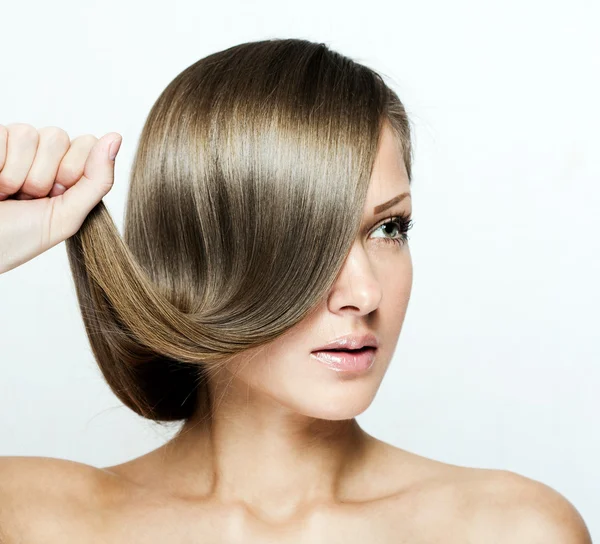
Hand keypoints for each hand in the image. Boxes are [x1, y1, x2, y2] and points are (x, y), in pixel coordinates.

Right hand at [0, 123, 121, 273]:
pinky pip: (3, 134)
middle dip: (42, 176)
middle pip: (58, 136)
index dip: (73, 170)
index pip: (87, 143)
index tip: (56, 195)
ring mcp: (11, 144)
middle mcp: (40, 154)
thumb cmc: (16, 238)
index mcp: (65, 172)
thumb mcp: (66, 216)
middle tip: (26, 198)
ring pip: (29, 134)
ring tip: (5, 194)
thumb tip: (116, 137)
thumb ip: (97, 179)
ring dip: (16, 174)